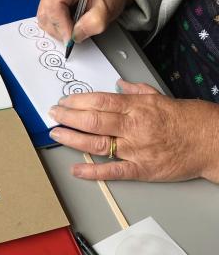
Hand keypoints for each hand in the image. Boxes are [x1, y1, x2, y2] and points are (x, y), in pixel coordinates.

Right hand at [37, 0, 130, 43]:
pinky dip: (55, 23)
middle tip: (74, 34)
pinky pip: (45, 13)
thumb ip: (93, 24)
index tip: (70, 38)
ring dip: (56, 27)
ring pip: (43, 15)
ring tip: (73, 25)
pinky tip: (68, 20)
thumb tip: (75, 36)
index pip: (54, 4)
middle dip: (58, 29)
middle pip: (45, 11)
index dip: (60, 24)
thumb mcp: (108, 9)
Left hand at [48, 79, 218, 182]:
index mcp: (136, 107)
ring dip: (73, 138)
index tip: (63, 101)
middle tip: (53, 114)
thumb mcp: (159, 96)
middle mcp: (133, 126)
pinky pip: (114, 171)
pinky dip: (93, 172)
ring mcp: (136, 149)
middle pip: (93, 120)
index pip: (99, 101)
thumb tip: (117, 84)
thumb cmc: (185, 118)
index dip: (77, 101)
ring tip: (56, 133)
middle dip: (68, 117)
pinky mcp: (142, 169)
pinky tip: (77, 169)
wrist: (210, 141)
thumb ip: (135, 90)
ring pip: (98, 143)